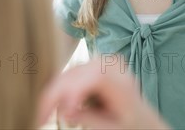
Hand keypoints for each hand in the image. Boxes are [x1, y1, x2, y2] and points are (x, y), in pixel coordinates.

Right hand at [37, 59, 168, 129]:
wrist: (143, 120)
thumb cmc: (130, 127)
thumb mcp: (112, 128)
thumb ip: (90, 119)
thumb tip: (65, 111)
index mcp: (122, 82)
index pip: (94, 77)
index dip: (74, 91)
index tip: (63, 112)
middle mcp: (111, 66)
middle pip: (75, 74)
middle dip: (55, 94)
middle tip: (40, 117)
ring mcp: (101, 62)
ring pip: (68, 73)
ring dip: (55, 93)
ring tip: (48, 114)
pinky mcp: (93, 64)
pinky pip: (71, 73)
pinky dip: (61, 89)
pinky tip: (60, 105)